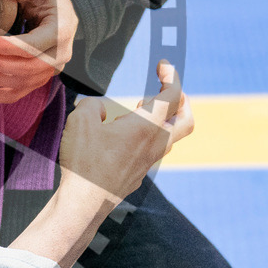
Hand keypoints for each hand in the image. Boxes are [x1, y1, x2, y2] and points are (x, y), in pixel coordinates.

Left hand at [0, 0, 76, 104]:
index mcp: (61, 30)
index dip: (8, 47)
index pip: (34, 45)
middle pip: (29, 68)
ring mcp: (52, 69)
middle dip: (0, 65)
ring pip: (24, 83)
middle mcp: (61, 54)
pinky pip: (20, 93)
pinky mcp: (41, 78)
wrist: (60, 15)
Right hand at [59, 61, 193, 203]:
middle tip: (167, 90)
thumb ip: (93, 105)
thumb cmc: (84, 161)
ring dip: (164, 119)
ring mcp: (149, 161)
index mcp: (146, 126)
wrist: (85, 203)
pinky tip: (125, 135)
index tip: (164, 65)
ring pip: (171, 136)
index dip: (171, 76)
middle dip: (182, 101)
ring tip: (141, 109)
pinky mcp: (138, 173)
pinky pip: (153, 150)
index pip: (171, 96)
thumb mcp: (80, 120)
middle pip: (187, 120)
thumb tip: (101, 109)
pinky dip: (149, 136)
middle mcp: (155, 143)